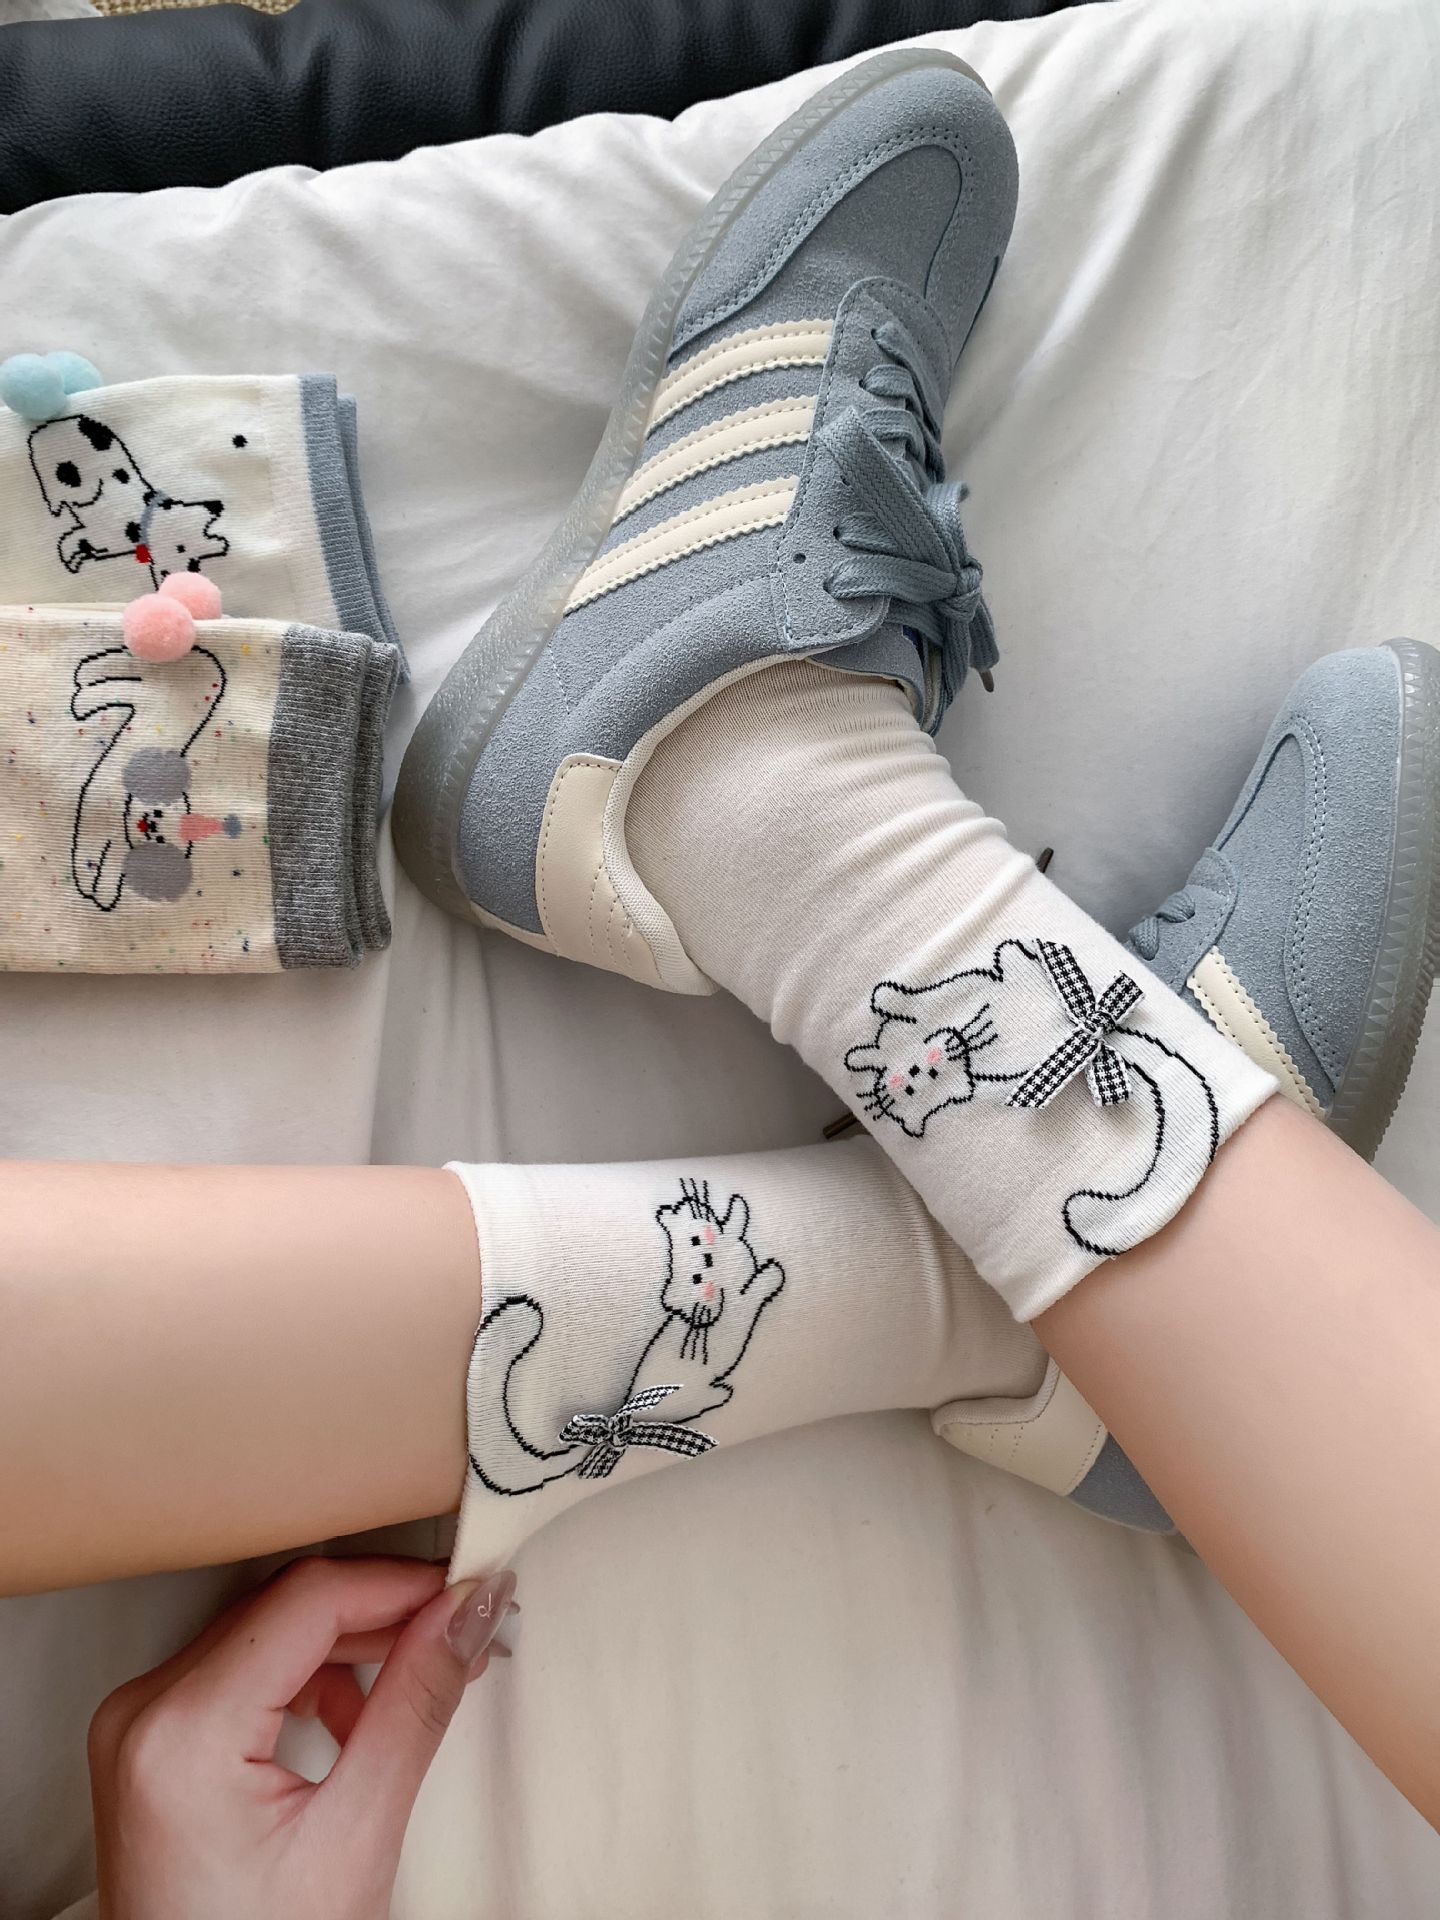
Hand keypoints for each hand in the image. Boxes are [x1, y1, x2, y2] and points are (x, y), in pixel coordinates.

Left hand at [88, 1555, 516, 1919]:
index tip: (471, 1589)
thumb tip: (466, 1611)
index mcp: (183, 1732)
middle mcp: (144, 1711)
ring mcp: (140, 1725)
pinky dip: (307, 1678)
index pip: (310, 1600)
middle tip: (464, 1629)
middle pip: (286, 1608)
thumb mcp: (356, 1837)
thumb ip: (415, 1706)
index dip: (402, 1585)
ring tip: (422, 1674)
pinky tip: (354, 1717)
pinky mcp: (153, 1741)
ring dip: (351, 1644)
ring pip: (268, 1630)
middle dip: (385, 1612)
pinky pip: (242, 1669)